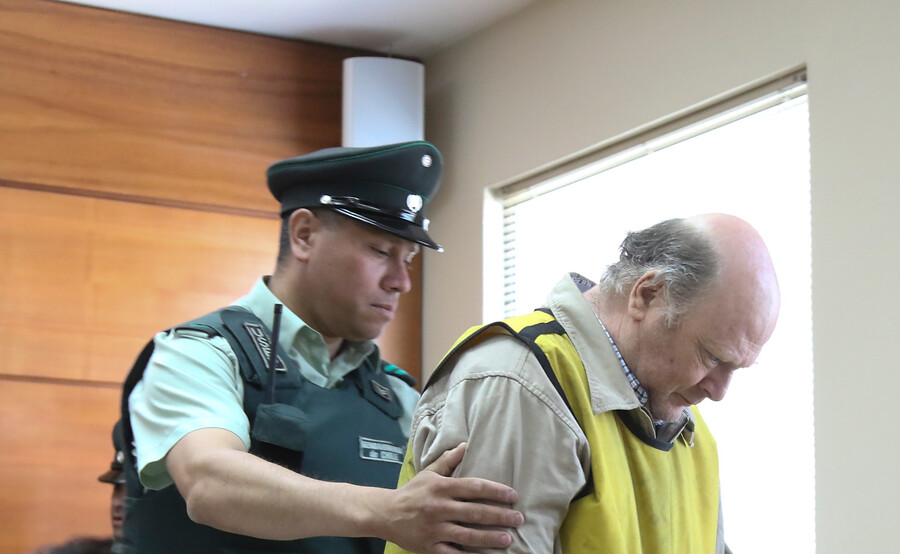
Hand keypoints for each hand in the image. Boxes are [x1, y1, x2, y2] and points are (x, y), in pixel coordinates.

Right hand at [383, 443, 523, 552]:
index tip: (513, 495)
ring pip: (466, 535)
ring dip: (489, 538)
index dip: (495, 491)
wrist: (385, 514)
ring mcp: (434, 529)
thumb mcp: (429, 473)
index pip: (473, 487)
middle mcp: (439, 508)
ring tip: (508, 539)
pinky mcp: (429, 547)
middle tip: (519, 519)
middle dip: (499, 516)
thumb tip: (466, 445)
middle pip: (474, 512)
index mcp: (441, 488)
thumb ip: (448, 461)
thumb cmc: (412, 492)